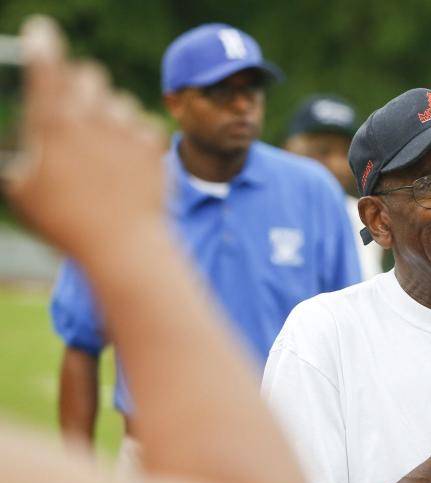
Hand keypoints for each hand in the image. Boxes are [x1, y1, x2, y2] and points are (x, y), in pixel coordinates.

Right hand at [3, 17, 166, 258]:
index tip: (43, 32)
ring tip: (105, 153)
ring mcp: (125, 128)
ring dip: (111, 115)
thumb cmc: (67, 224)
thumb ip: (24, 157)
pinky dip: (135, 138)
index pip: (46, 68)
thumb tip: (28, 148)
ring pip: (119, 100)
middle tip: (79, 113)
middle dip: (82, 85)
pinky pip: (143, 124)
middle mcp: (90, 119)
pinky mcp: (152, 142)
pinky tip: (128, 166)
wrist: (124, 246)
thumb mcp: (26, 191)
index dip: (43, 44)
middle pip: (89, 74)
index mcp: (52, 126)